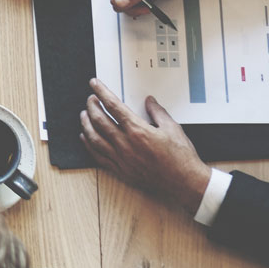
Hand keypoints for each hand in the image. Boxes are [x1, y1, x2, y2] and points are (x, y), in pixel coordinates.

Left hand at [79, 79, 210, 214]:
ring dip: (86, 124)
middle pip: (100, 121)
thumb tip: (149, 101)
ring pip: (95, 139)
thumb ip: (157, 112)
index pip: (113, 106)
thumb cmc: (181, 157)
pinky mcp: (121, 171)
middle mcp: (126, 144)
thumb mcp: (172, 127)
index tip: (94, 84)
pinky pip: (98, 157)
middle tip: (90, 99)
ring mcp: (122, 159)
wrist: (185, 182)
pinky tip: (86, 138)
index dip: (101, 92)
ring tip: (84, 115)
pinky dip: (89, 146)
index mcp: (138, 130)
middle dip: (92, 107)